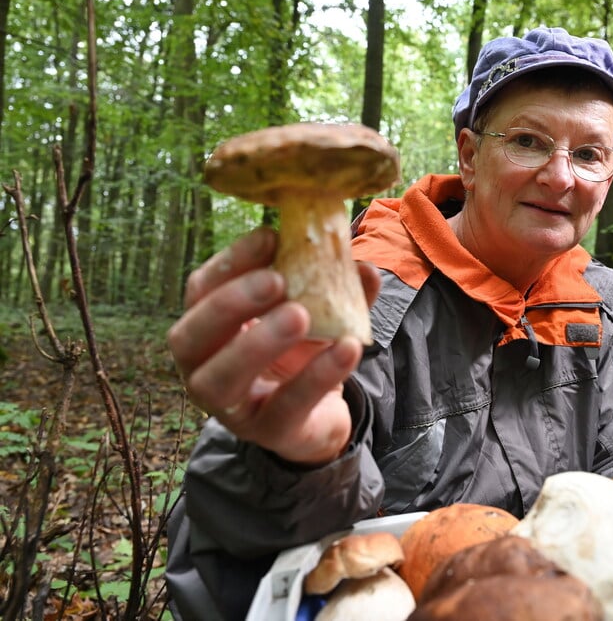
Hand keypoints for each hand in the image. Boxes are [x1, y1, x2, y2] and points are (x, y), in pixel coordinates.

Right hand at [167, 227, 380, 464]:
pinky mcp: (268, 431)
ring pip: (222, 379)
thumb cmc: (302, 355)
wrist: (320, 416)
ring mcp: (230, 406)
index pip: (201, 289)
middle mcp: (203, 366)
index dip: (231, 262)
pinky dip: (317, 374)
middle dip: (230, 304)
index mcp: (208, 327)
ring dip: (258, 343)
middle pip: (191, 336)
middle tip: (275, 281)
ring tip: (301, 315)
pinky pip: (287, 405)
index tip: (269, 236)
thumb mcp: (317, 314)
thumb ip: (337, 288)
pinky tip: (347, 348)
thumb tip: (364, 267)